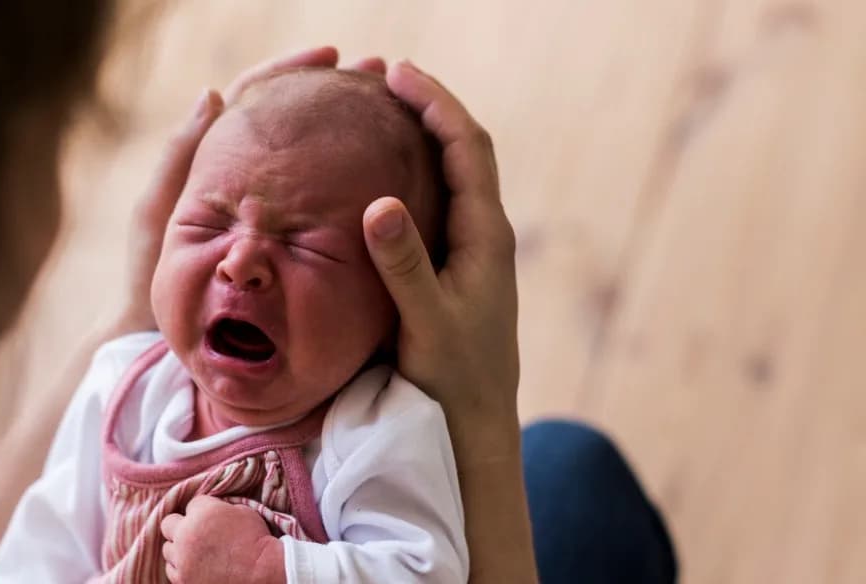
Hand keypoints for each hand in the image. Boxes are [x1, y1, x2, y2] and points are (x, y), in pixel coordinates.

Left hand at [111, 47, 387, 334]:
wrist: (168, 349)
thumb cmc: (150, 285)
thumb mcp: (158, 216)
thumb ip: (179, 159)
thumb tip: (214, 94)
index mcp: (216, 166)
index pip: (257, 100)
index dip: (292, 72)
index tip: (330, 57)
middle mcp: (251, 186)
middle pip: (296, 125)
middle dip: (336, 95)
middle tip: (377, 75)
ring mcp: (275, 219)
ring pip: (317, 165)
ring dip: (351, 134)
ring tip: (393, 113)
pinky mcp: (292, 250)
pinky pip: (326, 212)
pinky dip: (352, 188)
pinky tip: (386, 178)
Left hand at [159, 496, 284, 583]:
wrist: (263, 573)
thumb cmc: (257, 541)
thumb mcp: (242, 511)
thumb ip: (219, 507)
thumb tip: (210, 509)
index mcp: (202, 513)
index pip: (192, 504)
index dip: (203, 511)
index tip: (214, 519)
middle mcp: (186, 535)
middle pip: (169, 524)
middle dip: (181, 526)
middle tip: (196, 532)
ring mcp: (182, 560)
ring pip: (168, 550)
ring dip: (179, 549)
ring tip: (197, 553)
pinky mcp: (183, 580)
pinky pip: (173, 571)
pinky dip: (182, 568)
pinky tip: (197, 567)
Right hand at [363, 60, 519, 431]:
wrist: (475, 425)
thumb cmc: (454, 379)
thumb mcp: (426, 323)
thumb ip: (404, 266)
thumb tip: (379, 203)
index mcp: (486, 236)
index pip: (467, 148)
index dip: (435, 103)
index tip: (396, 73)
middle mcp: (485, 235)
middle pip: (464, 150)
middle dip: (429, 107)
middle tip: (384, 77)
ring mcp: (473, 251)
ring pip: (452, 175)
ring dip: (423, 135)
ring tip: (382, 110)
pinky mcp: (456, 269)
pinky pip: (439, 203)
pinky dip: (415, 173)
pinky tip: (383, 176)